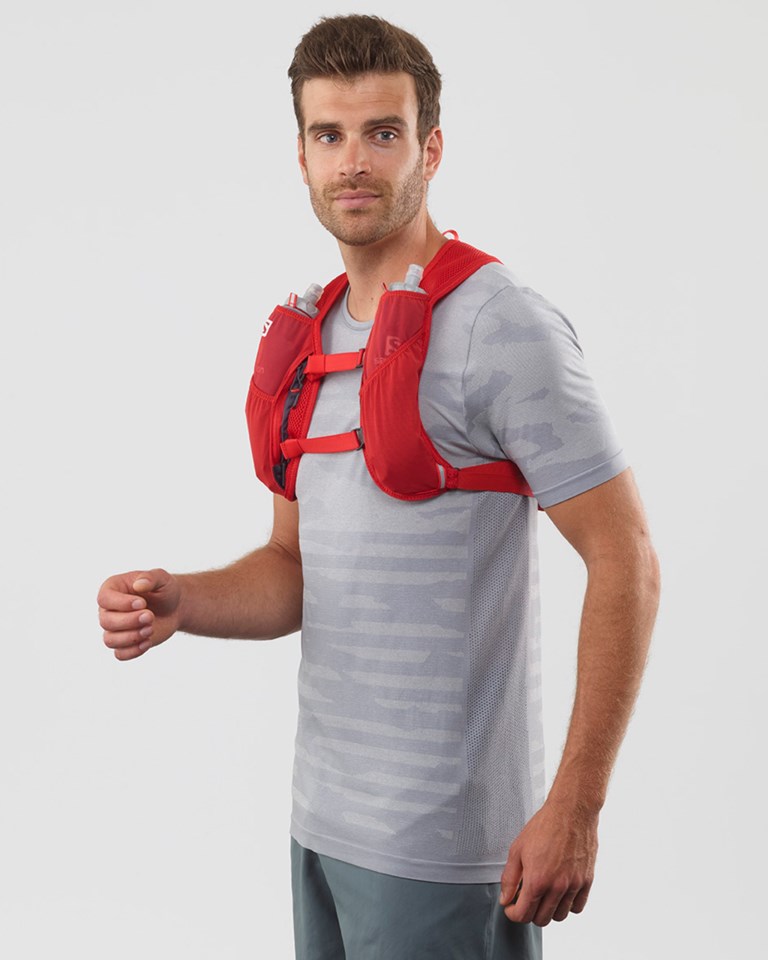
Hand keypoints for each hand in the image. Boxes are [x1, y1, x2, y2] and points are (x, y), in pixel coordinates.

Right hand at [98, 568, 181, 660]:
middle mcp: (108, 610)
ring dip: (131, 637)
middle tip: (150, 616)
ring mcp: (115, 629)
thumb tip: (138, 584)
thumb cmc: (164, 590)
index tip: (143, 603)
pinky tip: (148, 642)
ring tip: (150, 629)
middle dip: (129, 621)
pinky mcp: (125, 644)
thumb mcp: (161, 578)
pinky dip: (133, 651)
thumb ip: (151, 577)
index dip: (121, 604)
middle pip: (106, 621)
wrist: (175, 607)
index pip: (104, 599)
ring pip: (110, 640)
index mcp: (112, 590)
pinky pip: (120, 654)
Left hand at [498, 799, 597, 926]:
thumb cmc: (544, 826)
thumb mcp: (517, 849)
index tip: (511, 907)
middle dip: (529, 913)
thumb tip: (505, 899)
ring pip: (560, 916)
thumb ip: (509, 878)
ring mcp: (574, 885)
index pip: (523, 915)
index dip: (513, 914)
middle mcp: (557, 887)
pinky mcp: (587, 881)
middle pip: (541, 920)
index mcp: (537, 880)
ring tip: (543, 895)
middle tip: (525, 899)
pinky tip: (560, 893)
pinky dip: (568, 905)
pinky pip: (578, 907)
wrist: (571, 812)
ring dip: (548, 910)